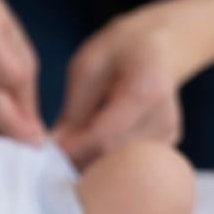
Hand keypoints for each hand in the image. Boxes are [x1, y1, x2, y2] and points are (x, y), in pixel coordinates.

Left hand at [54, 4, 187, 167]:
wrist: (160, 47)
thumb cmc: (120, 49)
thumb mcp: (87, 67)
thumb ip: (73, 110)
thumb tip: (52, 147)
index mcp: (146, 91)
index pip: (104, 136)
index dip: (71, 149)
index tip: (46, 152)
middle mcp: (163, 120)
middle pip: (112, 157)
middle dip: (77, 160)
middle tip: (51, 156)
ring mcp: (167, 137)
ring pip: (119, 166)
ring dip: (90, 164)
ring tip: (70, 149)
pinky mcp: (164, 147)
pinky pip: (128, 164)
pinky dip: (105, 161)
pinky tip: (92, 147)